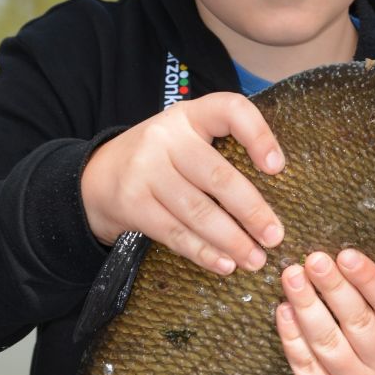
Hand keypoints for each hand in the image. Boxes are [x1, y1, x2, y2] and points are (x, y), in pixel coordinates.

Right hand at [80, 93, 284, 273]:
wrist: (96, 176)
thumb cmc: (160, 160)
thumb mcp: (185, 138)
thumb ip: (220, 152)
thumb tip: (276, 193)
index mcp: (189, 116)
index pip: (230, 110)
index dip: (259, 135)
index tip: (278, 168)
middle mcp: (166, 138)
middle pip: (218, 176)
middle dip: (252, 211)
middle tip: (275, 236)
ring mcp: (145, 170)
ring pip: (198, 211)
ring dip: (231, 240)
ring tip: (255, 259)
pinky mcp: (132, 203)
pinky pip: (175, 233)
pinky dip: (203, 252)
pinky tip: (225, 264)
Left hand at [276, 250, 374, 374]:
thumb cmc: (368, 359)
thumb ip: (372, 303)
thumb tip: (338, 258)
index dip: (371, 280)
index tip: (346, 254)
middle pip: (359, 322)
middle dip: (334, 287)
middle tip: (313, 260)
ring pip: (328, 342)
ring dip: (307, 306)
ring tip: (291, 277)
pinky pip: (306, 364)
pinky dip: (292, 336)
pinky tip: (283, 311)